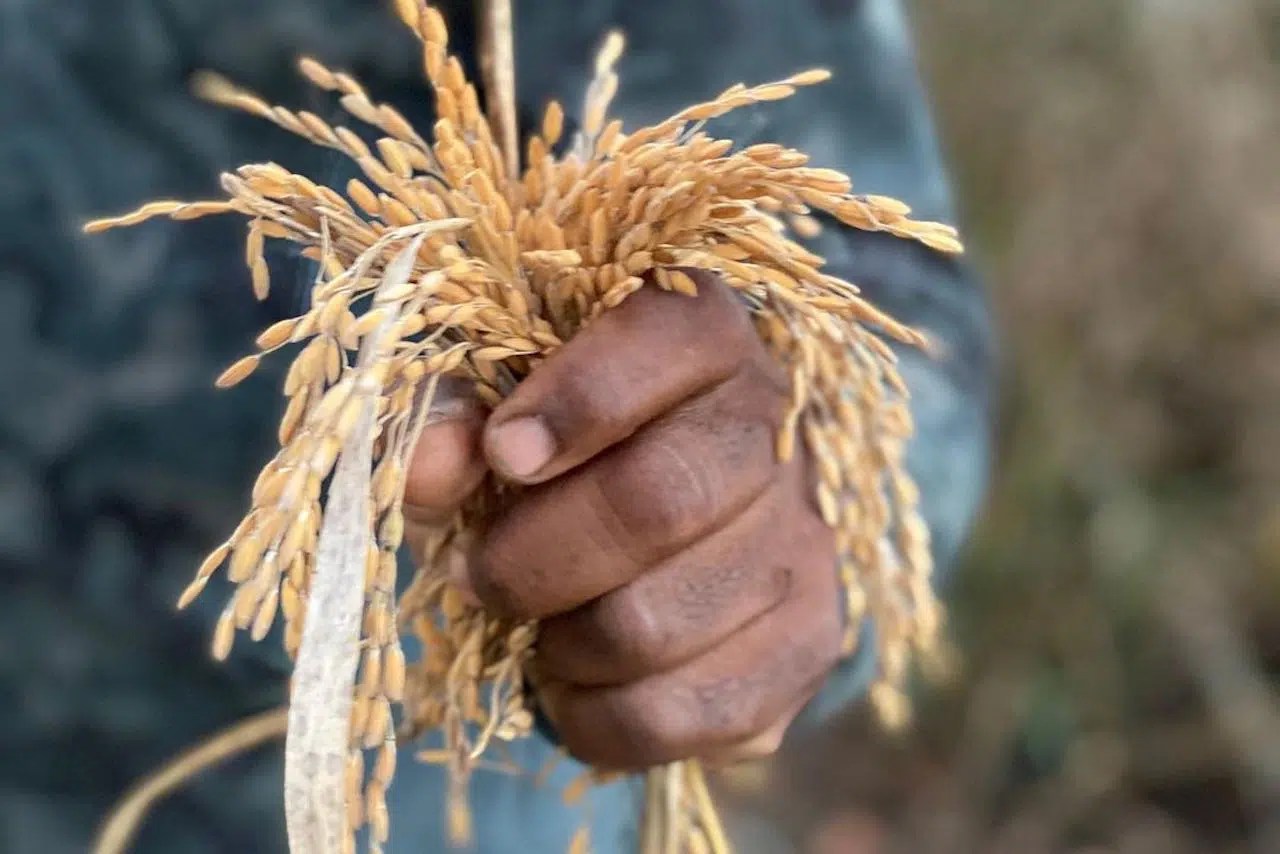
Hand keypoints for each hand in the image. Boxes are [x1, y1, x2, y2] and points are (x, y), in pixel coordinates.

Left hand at [403, 271, 842, 768]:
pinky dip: (606, 719)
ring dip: (564, 644)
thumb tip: (427, 472)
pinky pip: (697, 714)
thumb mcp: (492, 412)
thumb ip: (449, 420)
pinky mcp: (814, 637)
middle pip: (660, 500)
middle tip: (479, 576)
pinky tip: (582, 684)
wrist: (676, 534)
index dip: (577, 400)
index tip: (504, 457)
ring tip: (542, 627)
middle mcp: (775, 425)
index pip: (667, 339)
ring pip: (660, 622)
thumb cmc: (565, 455)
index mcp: (702, 332)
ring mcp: (807, 535)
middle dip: (534, 559)